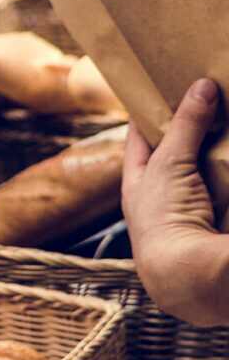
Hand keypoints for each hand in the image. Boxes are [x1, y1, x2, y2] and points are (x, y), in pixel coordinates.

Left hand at [122, 78, 228, 325]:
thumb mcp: (169, 164)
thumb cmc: (164, 218)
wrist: (191, 277)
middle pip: (180, 152)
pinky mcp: (219, 221)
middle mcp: (163, 196)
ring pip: (209, 169)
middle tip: (212, 93)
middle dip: (195, 128)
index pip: (141, 138)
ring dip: (220, 148)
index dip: (150, 111)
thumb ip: (185, 126)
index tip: (163, 83)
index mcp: (139, 183)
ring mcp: (194, 209)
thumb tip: (201, 86)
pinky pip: (225, 184)